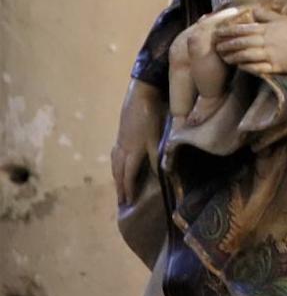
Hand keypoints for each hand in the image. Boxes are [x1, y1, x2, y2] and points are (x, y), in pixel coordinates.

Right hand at [110, 79, 165, 206]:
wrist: (140, 93)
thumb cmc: (151, 114)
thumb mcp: (157, 136)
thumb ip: (158, 156)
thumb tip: (163, 174)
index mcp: (133, 152)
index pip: (129, 176)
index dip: (129, 189)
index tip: (129, 202)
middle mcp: (123, 149)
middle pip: (119, 171)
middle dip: (120, 186)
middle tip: (121, 200)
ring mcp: (120, 140)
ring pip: (115, 163)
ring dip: (116, 176)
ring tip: (118, 185)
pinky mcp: (121, 132)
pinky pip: (115, 153)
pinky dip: (115, 163)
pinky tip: (118, 162)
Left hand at [213, 7, 286, 74]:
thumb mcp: (283, 18)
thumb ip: (266, 15)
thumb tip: (252, 10)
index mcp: (268, 28)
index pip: (243, 29)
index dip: (228, 31)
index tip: (217, 32)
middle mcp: (267, 41)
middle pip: (241, 43)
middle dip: (226, 45)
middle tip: (216, 46)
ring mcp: (271, 54)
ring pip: (246, 56)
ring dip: (233, 57)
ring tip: (224, 57)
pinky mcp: (277, 66)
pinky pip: (258, 67)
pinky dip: (246, 67)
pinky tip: (239, 66)